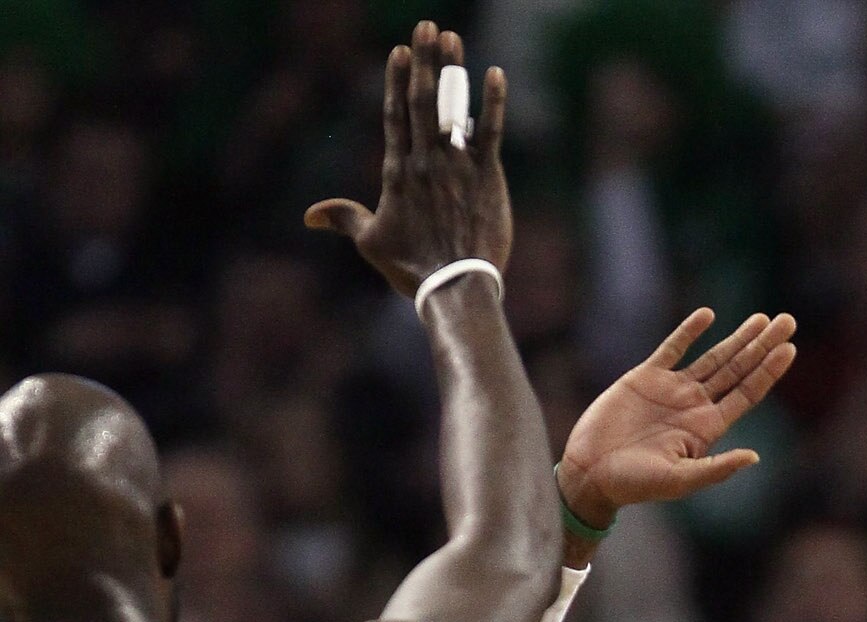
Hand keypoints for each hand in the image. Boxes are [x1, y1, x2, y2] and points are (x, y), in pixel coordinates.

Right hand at [305, 24, 511, 300]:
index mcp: (398, 172)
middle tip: (427, 25)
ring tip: (452, 37)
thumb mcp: (371, 243)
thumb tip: (309, 215)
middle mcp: (426, 160)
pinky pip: (492, 131)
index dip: (396, 79)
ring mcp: (458, 165)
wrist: (456, 288)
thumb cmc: (413, 270)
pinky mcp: (487, 176)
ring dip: (453, 69)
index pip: (395, 114)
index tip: (400, 51)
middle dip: (424, 59)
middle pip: (422, 99)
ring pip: (454, 107)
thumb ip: (344, 217)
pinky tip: (496, 73)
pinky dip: (494, 102)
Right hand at [556, 307, 796, 531]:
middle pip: (738, 369)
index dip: (769, 371)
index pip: (746, 394)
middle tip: (788, 321)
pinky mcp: (646, 377)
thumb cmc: (634, 485)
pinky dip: (689, 331)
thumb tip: (755, 457)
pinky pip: (673, 347)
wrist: (591, 473)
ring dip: (738, 337)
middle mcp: (695, 406)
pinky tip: (709, 316)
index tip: (790, 349)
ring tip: (763, 318)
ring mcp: (672, 390)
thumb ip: (716, 468)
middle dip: (763, 346)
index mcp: (707, 429)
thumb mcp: (679, 481)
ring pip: (713, 357)